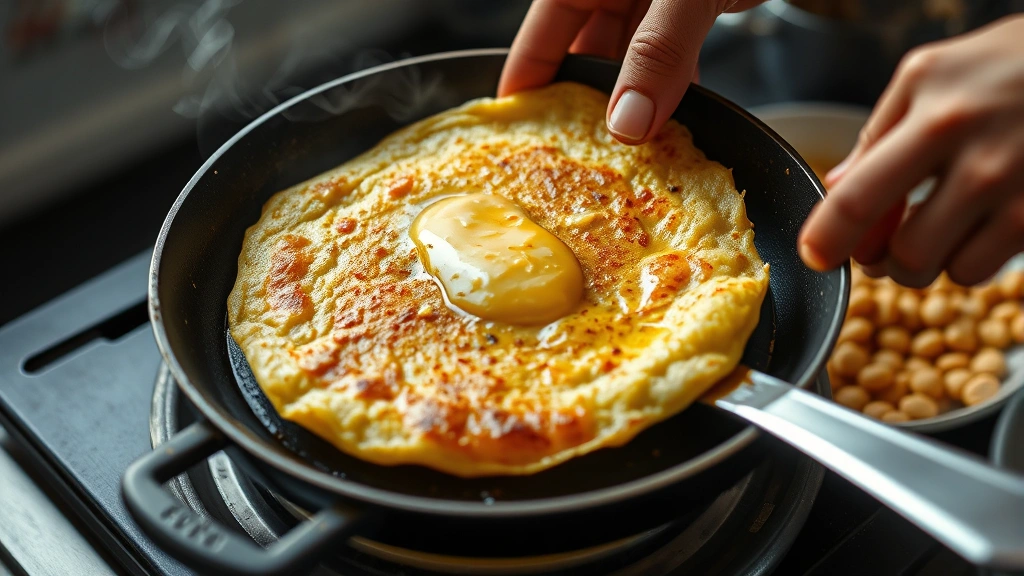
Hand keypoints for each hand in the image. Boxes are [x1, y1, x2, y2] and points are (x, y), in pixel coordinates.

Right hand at [498, 0, 765, 144]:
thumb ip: (656, 51)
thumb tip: (627, 123)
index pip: (542, 36)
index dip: (526, 83)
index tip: (520, 132)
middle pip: (585, 52)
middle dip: (586, 102)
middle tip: (583, 158)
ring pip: (630, 58)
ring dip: (635, 100)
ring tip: (628, 150)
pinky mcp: (692, 3)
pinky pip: (669, 53)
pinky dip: (671, 84)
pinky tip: (674, 115)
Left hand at [798, 14, 1023, 286]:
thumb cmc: (1001, 64)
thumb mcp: (927, 77)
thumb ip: (876, 134)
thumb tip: (834, 188)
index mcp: (935, 122)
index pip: (860, 199)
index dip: (827, 239)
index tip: (815, 255)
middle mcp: (981, 163)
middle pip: (906, 255)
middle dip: (885, 259)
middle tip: (885, 240)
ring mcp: (1020, 196)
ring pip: (950, 272)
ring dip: (930, 262)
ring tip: (935, 225)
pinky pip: (986, 270)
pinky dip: (969, 258)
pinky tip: (972, 223)